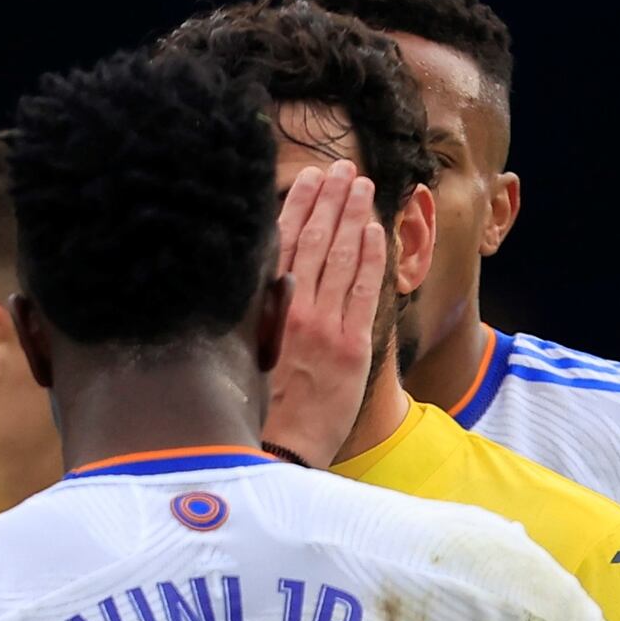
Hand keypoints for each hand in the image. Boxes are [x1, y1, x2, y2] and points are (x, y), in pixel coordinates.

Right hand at [260, 163, 384, 468]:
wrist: (282, 452)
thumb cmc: (259, 406)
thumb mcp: (243, 350)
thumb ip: (257, 309)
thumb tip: (265, 273)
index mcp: (261, 309)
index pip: (281, 243)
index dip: (299, 205)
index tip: (309, 178)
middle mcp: (291, 311)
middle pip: (313, 240)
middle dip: (330, 199)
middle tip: (342, 168)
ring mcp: (323, 326)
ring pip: (340, 257)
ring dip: (353, 215)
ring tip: (362, 184)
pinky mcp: (351, 345)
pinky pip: (363, 290)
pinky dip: (370, 256)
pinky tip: (376, 228)